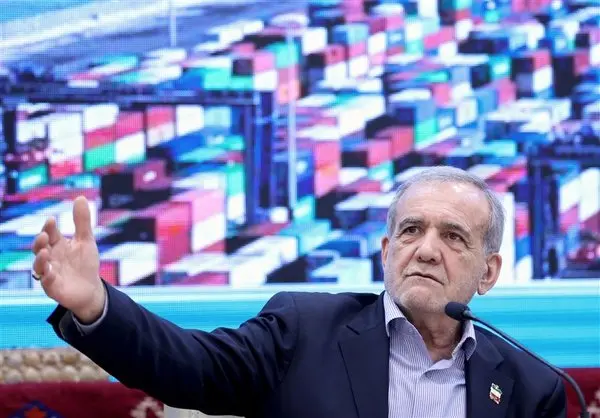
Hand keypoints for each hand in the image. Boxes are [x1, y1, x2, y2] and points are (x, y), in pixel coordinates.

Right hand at [31, 196, 104, 322]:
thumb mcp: (86, 241)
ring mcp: (50, 273)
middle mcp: (50, 258)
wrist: (91, 289)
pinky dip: (47, 277)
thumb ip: (82, 221)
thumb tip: (80, 197)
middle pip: (39, 248)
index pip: (50, 234)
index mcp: (57, 245)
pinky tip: (50, 272)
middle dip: (40, 242)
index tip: (51, 220)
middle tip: (44, 235)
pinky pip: (46, 282)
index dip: (49, 227)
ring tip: (45, 252)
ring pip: (39, 266)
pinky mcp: (52, 287)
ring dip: (40, 259)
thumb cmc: (85, 263)